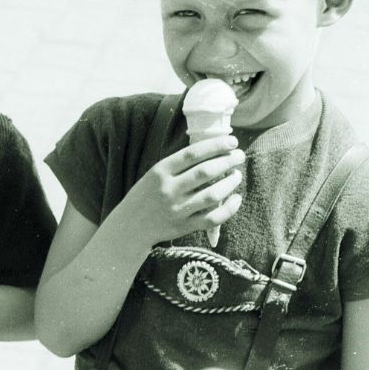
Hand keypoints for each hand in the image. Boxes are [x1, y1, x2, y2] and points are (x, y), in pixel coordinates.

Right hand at [119, 135, 244, 245]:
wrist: (129, 227)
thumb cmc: (145, 196)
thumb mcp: (153, 175)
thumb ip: (177, 165)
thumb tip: (212, 151)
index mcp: (160, 172)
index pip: (193, 154)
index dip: (216, 146)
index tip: (232, 141)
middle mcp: (168, 189)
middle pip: (205, 172)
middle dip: (228, 161)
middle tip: (240, 156)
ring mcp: (177, 209)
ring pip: (212, 195)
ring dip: (230, 183)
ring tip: (237, 175)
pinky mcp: (184, 227)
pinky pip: (213, 218)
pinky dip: (229, 209)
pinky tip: (236, 199)